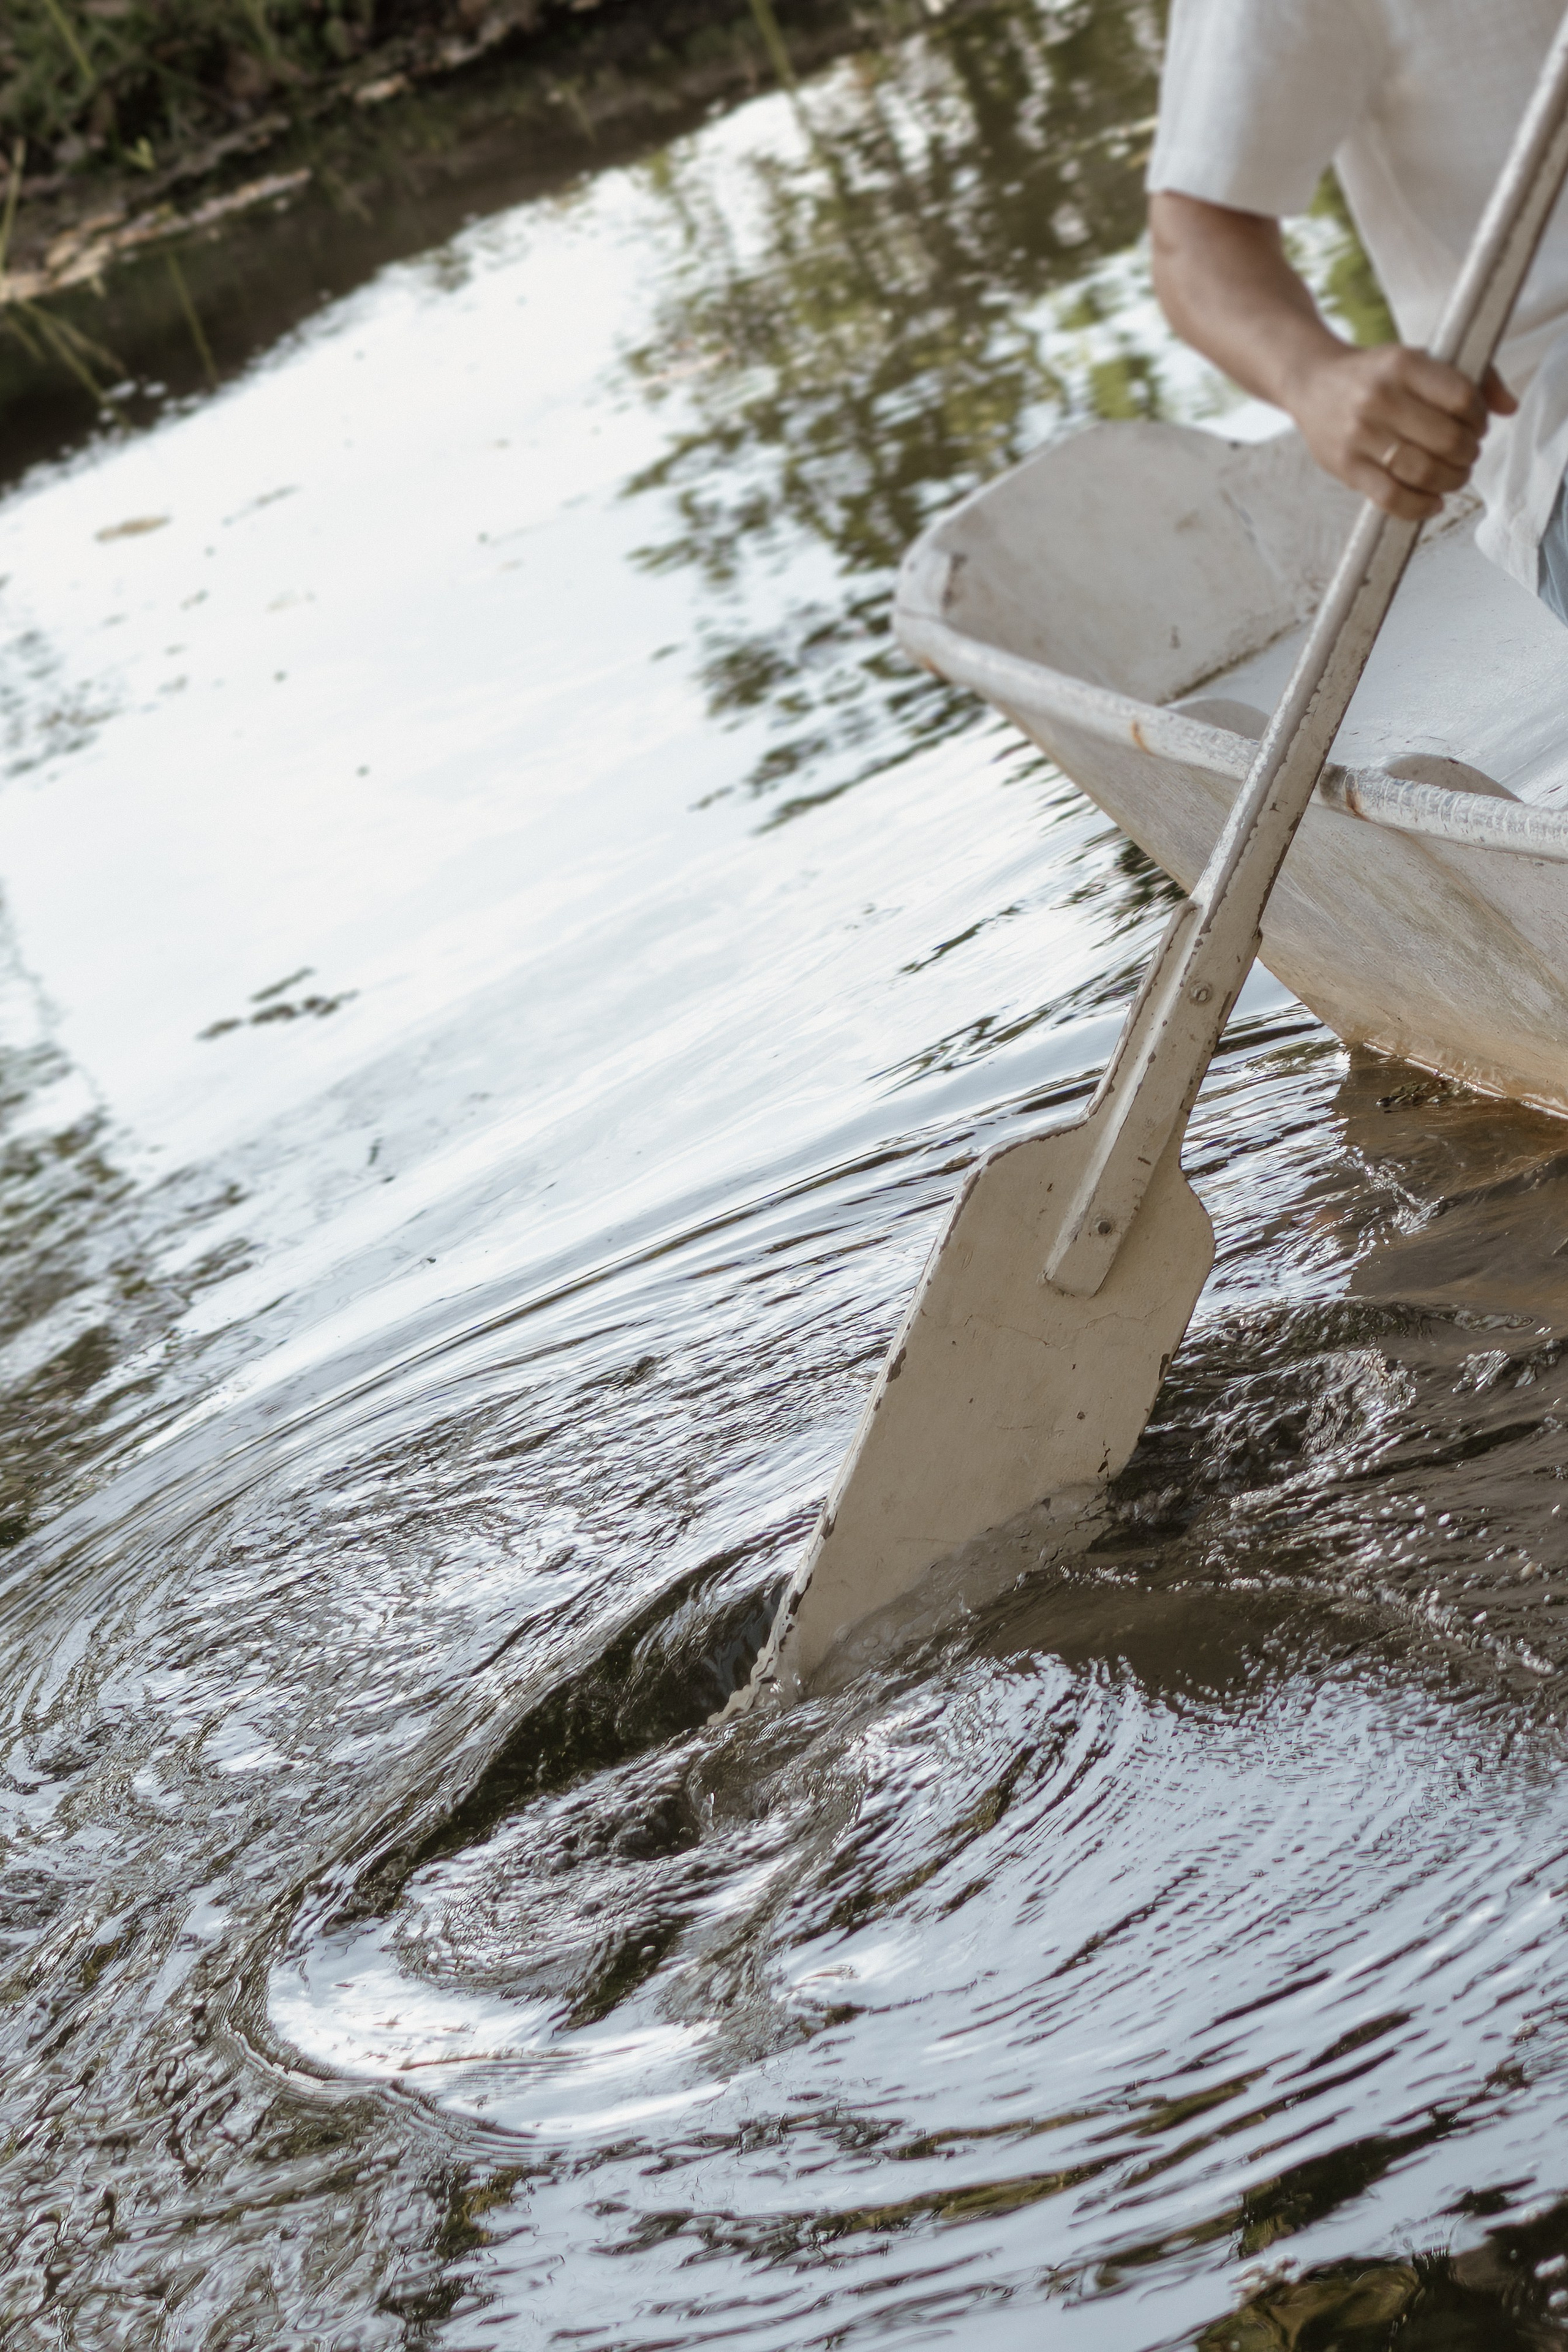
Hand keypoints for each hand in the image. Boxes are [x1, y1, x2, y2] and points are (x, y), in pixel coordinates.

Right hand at [1285, 344, 1516, 520]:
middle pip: (1447, 441)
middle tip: (1466, 455)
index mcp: (1403, 365)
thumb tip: (1509, 407)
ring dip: (1450, 481)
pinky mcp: (1346, 467)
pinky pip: (1392, 498)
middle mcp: (1379, 398)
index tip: (1477, 425)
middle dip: (1468, 454)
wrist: (1312, 382)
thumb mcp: (1419, 360)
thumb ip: (1471, 378)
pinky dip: (1420, 506)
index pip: (1462, 398)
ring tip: (1452, 477)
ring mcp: (1360, 435)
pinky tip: (1432, 502)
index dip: (1479, 419)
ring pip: (1423, 472)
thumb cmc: (1375, 375)